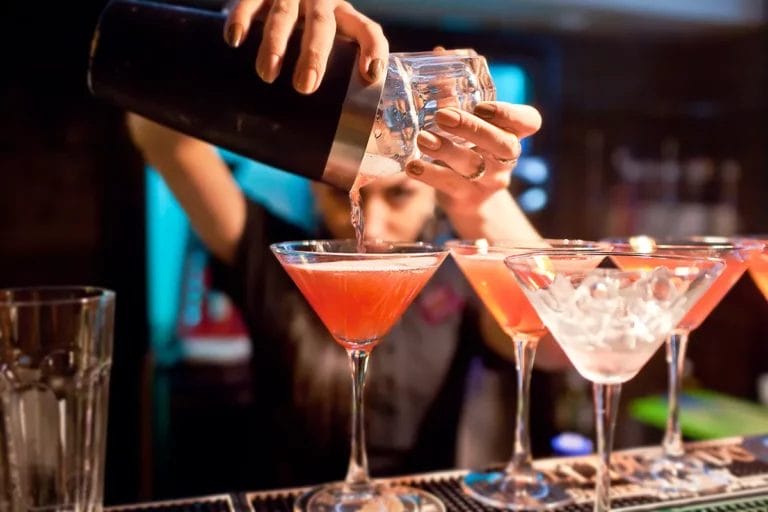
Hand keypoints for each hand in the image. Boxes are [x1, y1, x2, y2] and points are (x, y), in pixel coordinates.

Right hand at [223, 0, 388, 93]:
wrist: (274, 3)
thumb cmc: (305, 46)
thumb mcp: (327, 57)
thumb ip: (334, 92)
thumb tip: (340, 162)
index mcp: (345, 20)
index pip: (368, 31)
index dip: (373, 50)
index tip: (371, 76)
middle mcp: (322, 3)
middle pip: (323, 25)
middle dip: (314, 55)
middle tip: (305, 87)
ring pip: (284, 14)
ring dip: (275, 43)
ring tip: (267, 75)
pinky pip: (250, 0)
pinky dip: (241, 18)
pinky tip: (235, 41)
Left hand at [404, 102, 541, 209]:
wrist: (470, 199)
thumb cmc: (469, 148)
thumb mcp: (469, 125)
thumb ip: (457, 95)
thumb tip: (438, 57)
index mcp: (513, 133)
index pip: (529, 122)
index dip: (509, 113)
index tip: (481, 105)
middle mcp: (507, 158)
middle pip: (502, 144)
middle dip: (473, 128)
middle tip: (443, 115)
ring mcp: (490, 181)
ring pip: (473, 165)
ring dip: (446, 150)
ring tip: (422, 138)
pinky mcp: (468, 198)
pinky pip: (450, 185)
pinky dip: (429, 174)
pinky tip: (412, 165)